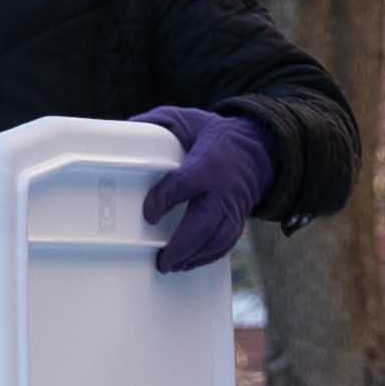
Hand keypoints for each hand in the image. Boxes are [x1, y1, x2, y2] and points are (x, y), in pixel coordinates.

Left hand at [139, 104, 278, 272]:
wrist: (256, 150)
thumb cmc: (214, 137)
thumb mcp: (187, 121)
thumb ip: (158, 123)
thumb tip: (129, 128)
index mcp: (206, 163)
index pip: (185, 182)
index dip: (166, 199)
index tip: (149, 214)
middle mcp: (222, 189)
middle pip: (204, 221)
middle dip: (183, 244)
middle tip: (162, 259)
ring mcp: (232, 207)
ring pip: (218, 238)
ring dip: (194, 256)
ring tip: (171, 265)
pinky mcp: (237, 219)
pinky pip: (226, 243)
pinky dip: (208, 257)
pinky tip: (189, 264)